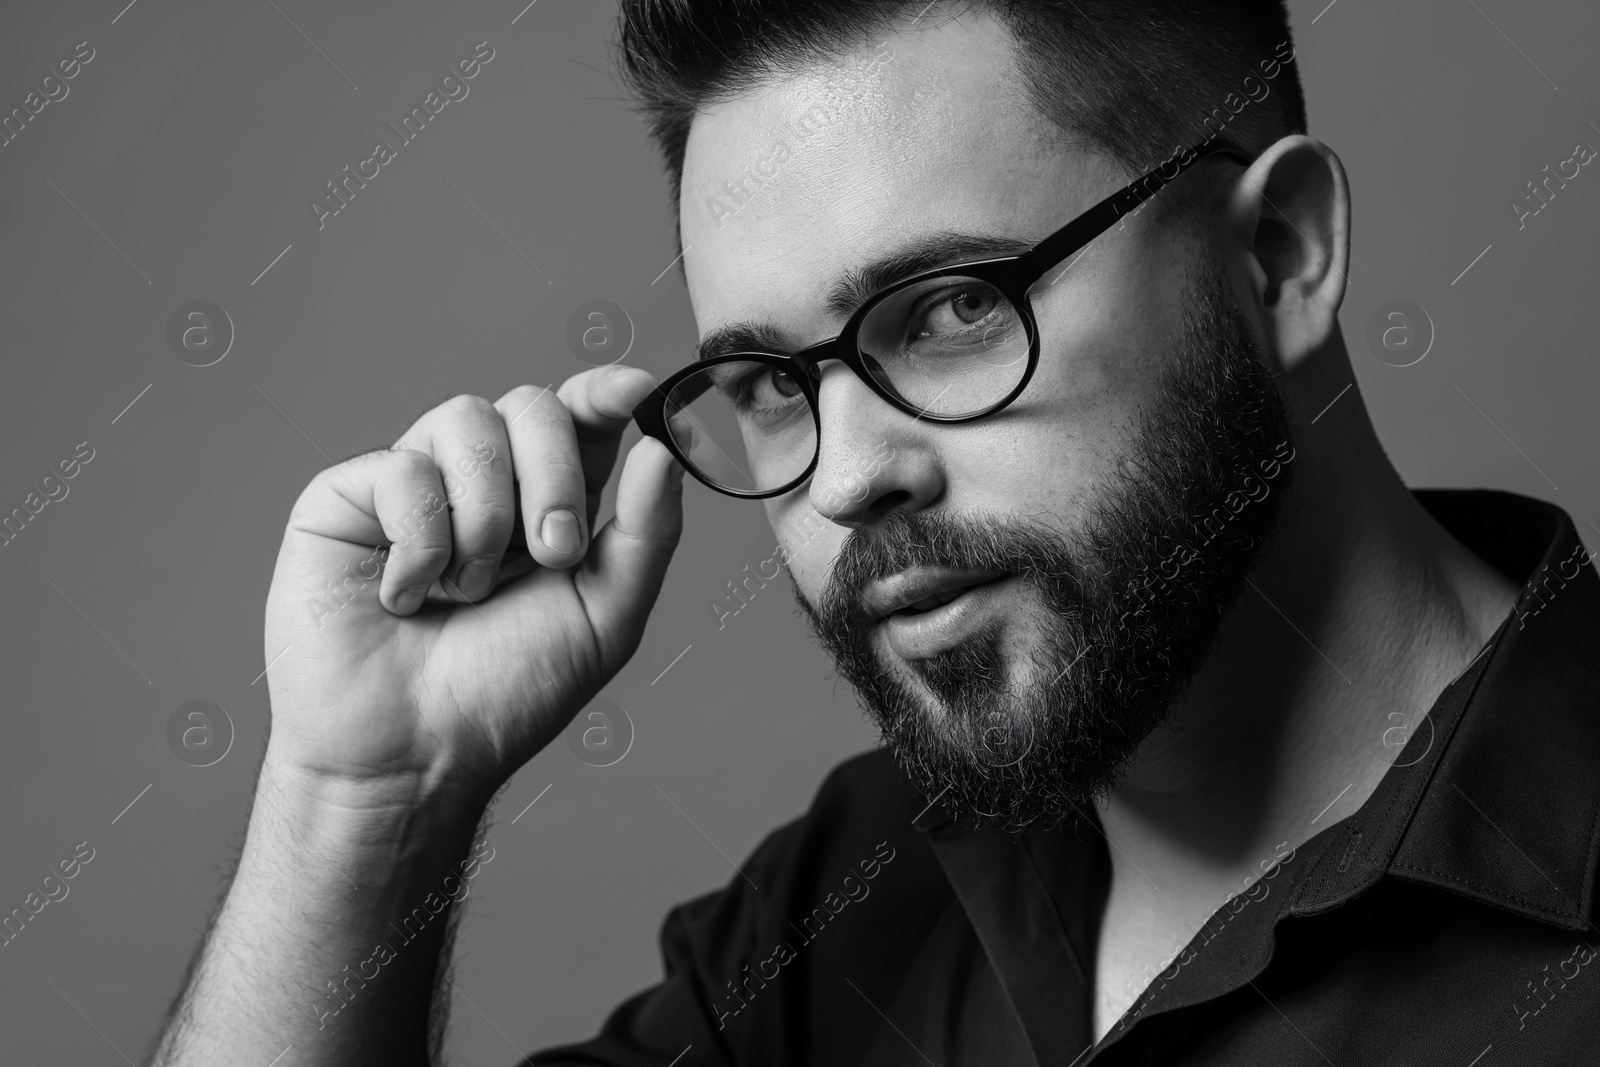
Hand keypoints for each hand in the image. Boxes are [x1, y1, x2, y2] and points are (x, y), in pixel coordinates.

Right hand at [260, 367, 681, 792]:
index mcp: (551, 499)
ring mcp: (415, 482)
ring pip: (466, 420)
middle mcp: (485, 480)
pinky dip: (421, 543)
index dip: (606, 391)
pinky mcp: (348, 495)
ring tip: (467, 591)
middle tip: (551, 556)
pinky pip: (401, 468)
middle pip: (532, 406)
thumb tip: (667, 444)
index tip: (635, 395)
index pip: (581, 413)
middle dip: (553, 478)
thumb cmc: (506, 692)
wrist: (412, 754)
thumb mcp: (605, 616)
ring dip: (485, 518)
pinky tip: (407, 595)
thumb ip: (647, 531)